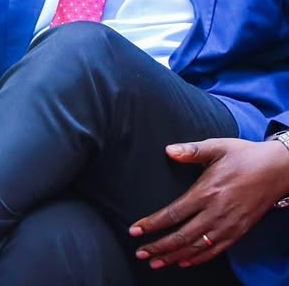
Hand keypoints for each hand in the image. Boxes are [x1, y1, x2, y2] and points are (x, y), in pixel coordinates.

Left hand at [129, 138, 288, 269]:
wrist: (278, 170)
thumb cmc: (245, 156)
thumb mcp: (217, 147)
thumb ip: (191, 150)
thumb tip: (168, 150)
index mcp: (206, 192)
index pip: (173, 214)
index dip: (152, 224)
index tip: (135, 230)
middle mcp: (216, 213)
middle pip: (182, 236)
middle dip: (159, 247)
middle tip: (140, 253)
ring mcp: (229, 225)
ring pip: (198, 247)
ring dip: (175, 256)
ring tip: (156, 262)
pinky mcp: (239, 231)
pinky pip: (216, 250)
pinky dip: (199, 258)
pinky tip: (184, 262)